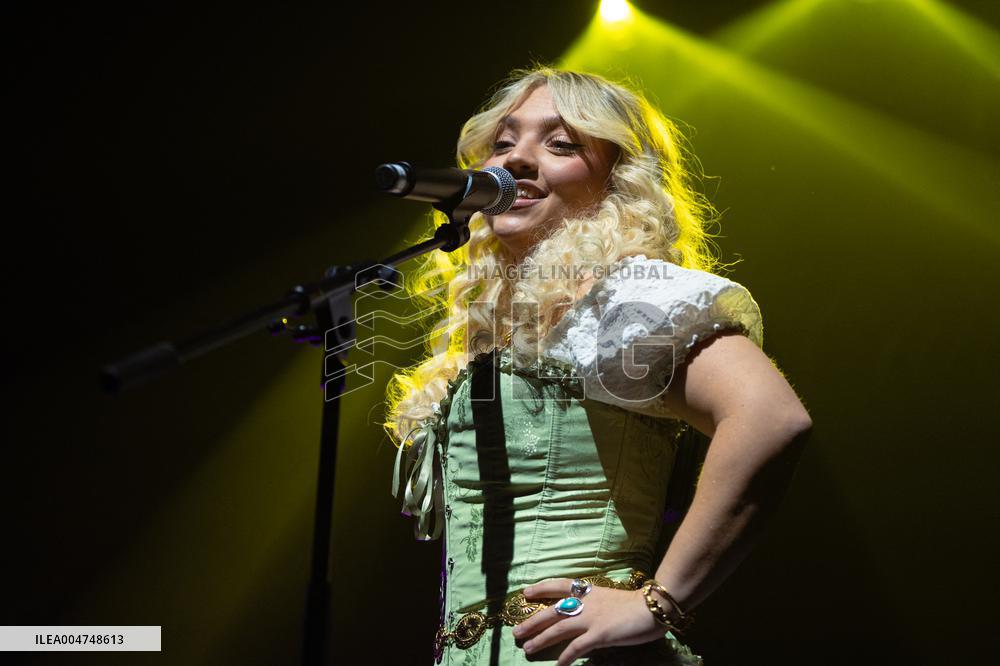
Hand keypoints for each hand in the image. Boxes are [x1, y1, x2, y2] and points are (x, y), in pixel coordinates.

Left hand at [511, 578, 665, 665]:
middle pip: (551, 611)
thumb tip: (581, 614)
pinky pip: (576, 647)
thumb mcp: (610, 598)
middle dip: (532, 622)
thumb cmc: (636, 604)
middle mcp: (585, 603)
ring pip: (558, 629)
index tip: (526, 592)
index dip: (541, 588)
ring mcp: (590, 618)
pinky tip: (558, 665)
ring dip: (541, 640)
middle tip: (516, 632)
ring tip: (527, 648)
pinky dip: (565, 657)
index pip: (560, 585)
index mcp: (589, 591)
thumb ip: (595, 604)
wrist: (652, 607)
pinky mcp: (599, 634)